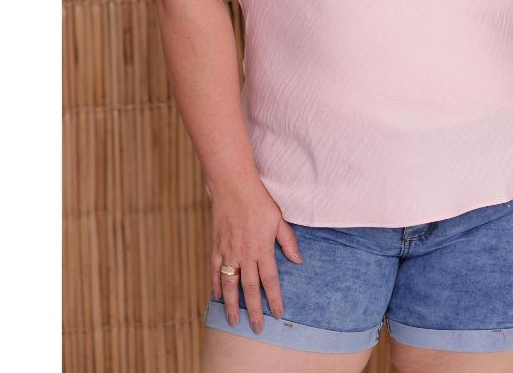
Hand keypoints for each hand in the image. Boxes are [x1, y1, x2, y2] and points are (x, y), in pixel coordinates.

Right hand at [209, 179, 303, 333]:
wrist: (233, 184)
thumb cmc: (259, 199)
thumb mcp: (279, 218)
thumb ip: (288, 241)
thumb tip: (298, 261)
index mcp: (262, 248)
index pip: (270, 280)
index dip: (274, 299)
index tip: (278, 314)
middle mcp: (245, 253)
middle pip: (250, 288)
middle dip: (254, 310)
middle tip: (257, 328)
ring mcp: (228, 251)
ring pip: (230, 284)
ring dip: (232, 304)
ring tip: (234, 321)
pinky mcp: (216, 246)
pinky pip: (215, 270)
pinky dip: (215, 285)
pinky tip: (217, 296)